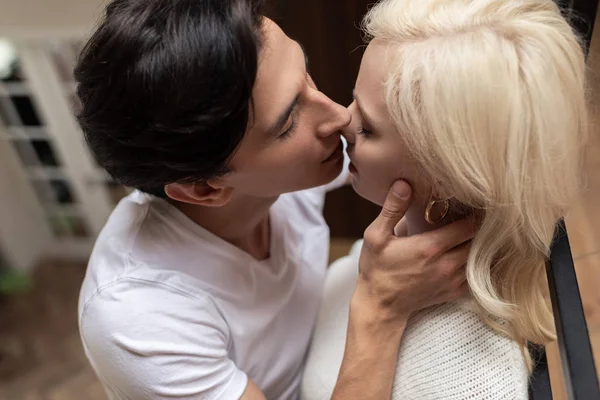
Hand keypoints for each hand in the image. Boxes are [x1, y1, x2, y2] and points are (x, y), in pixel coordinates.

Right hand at [353, 180, 475, 326]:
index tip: (474, 202)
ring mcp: (452, 281)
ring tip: (475, 232)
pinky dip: (476, 263)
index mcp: (429, 247)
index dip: (475, 213)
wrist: (380, 306)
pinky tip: (467, 252)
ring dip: (479, 245)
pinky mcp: (453, 292)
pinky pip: (476, 275)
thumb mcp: (376, 236)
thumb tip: (404, 184)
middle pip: (479, 241)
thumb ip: (392, 209)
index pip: (469, 226)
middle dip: (480, 228)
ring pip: (480, 258)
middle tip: (477, 214)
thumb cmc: (376, 269)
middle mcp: (446, 265)